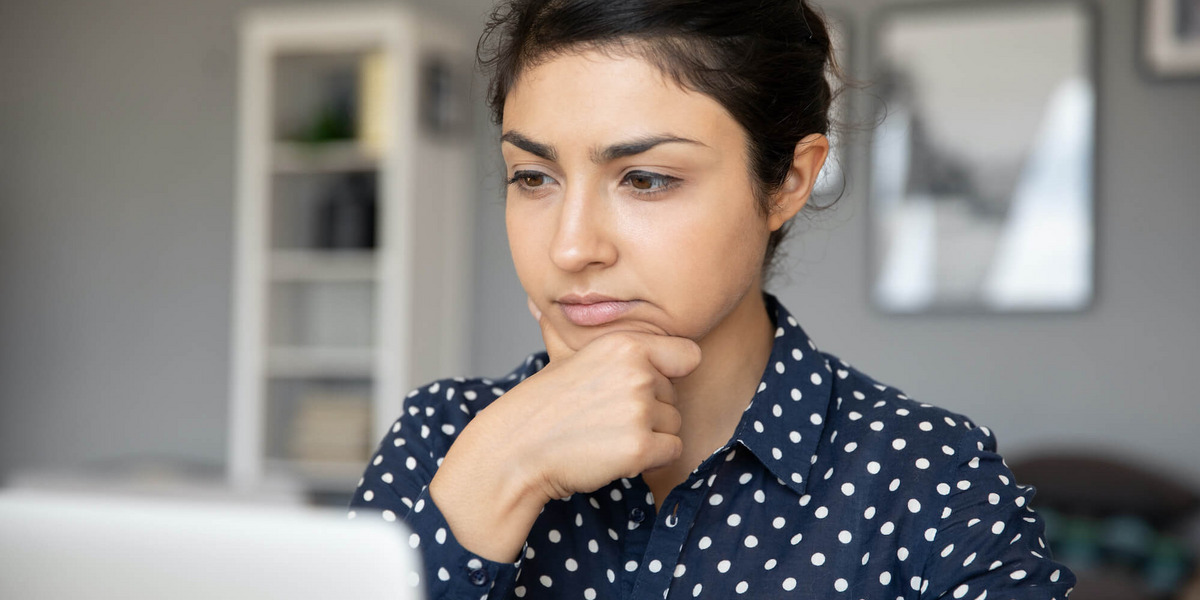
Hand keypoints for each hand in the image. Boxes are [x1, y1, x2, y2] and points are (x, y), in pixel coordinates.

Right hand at [429, 296, 700, 560]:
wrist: (516, 450)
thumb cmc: (540, 406)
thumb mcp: (561, 357)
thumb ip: (571, 330)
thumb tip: (537, 303)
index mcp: (625, 344)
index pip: (687, 355)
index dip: (668, 374)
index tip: (640, 387)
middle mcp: (637, 372)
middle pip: (675, 396)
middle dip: (650, 411)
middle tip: (605, 416)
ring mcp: (639, 410)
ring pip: (674, 425)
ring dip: (648, 435)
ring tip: (606, 434)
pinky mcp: (640, 447)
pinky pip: (672, 451)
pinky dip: (649, 459)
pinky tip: (613, 453)